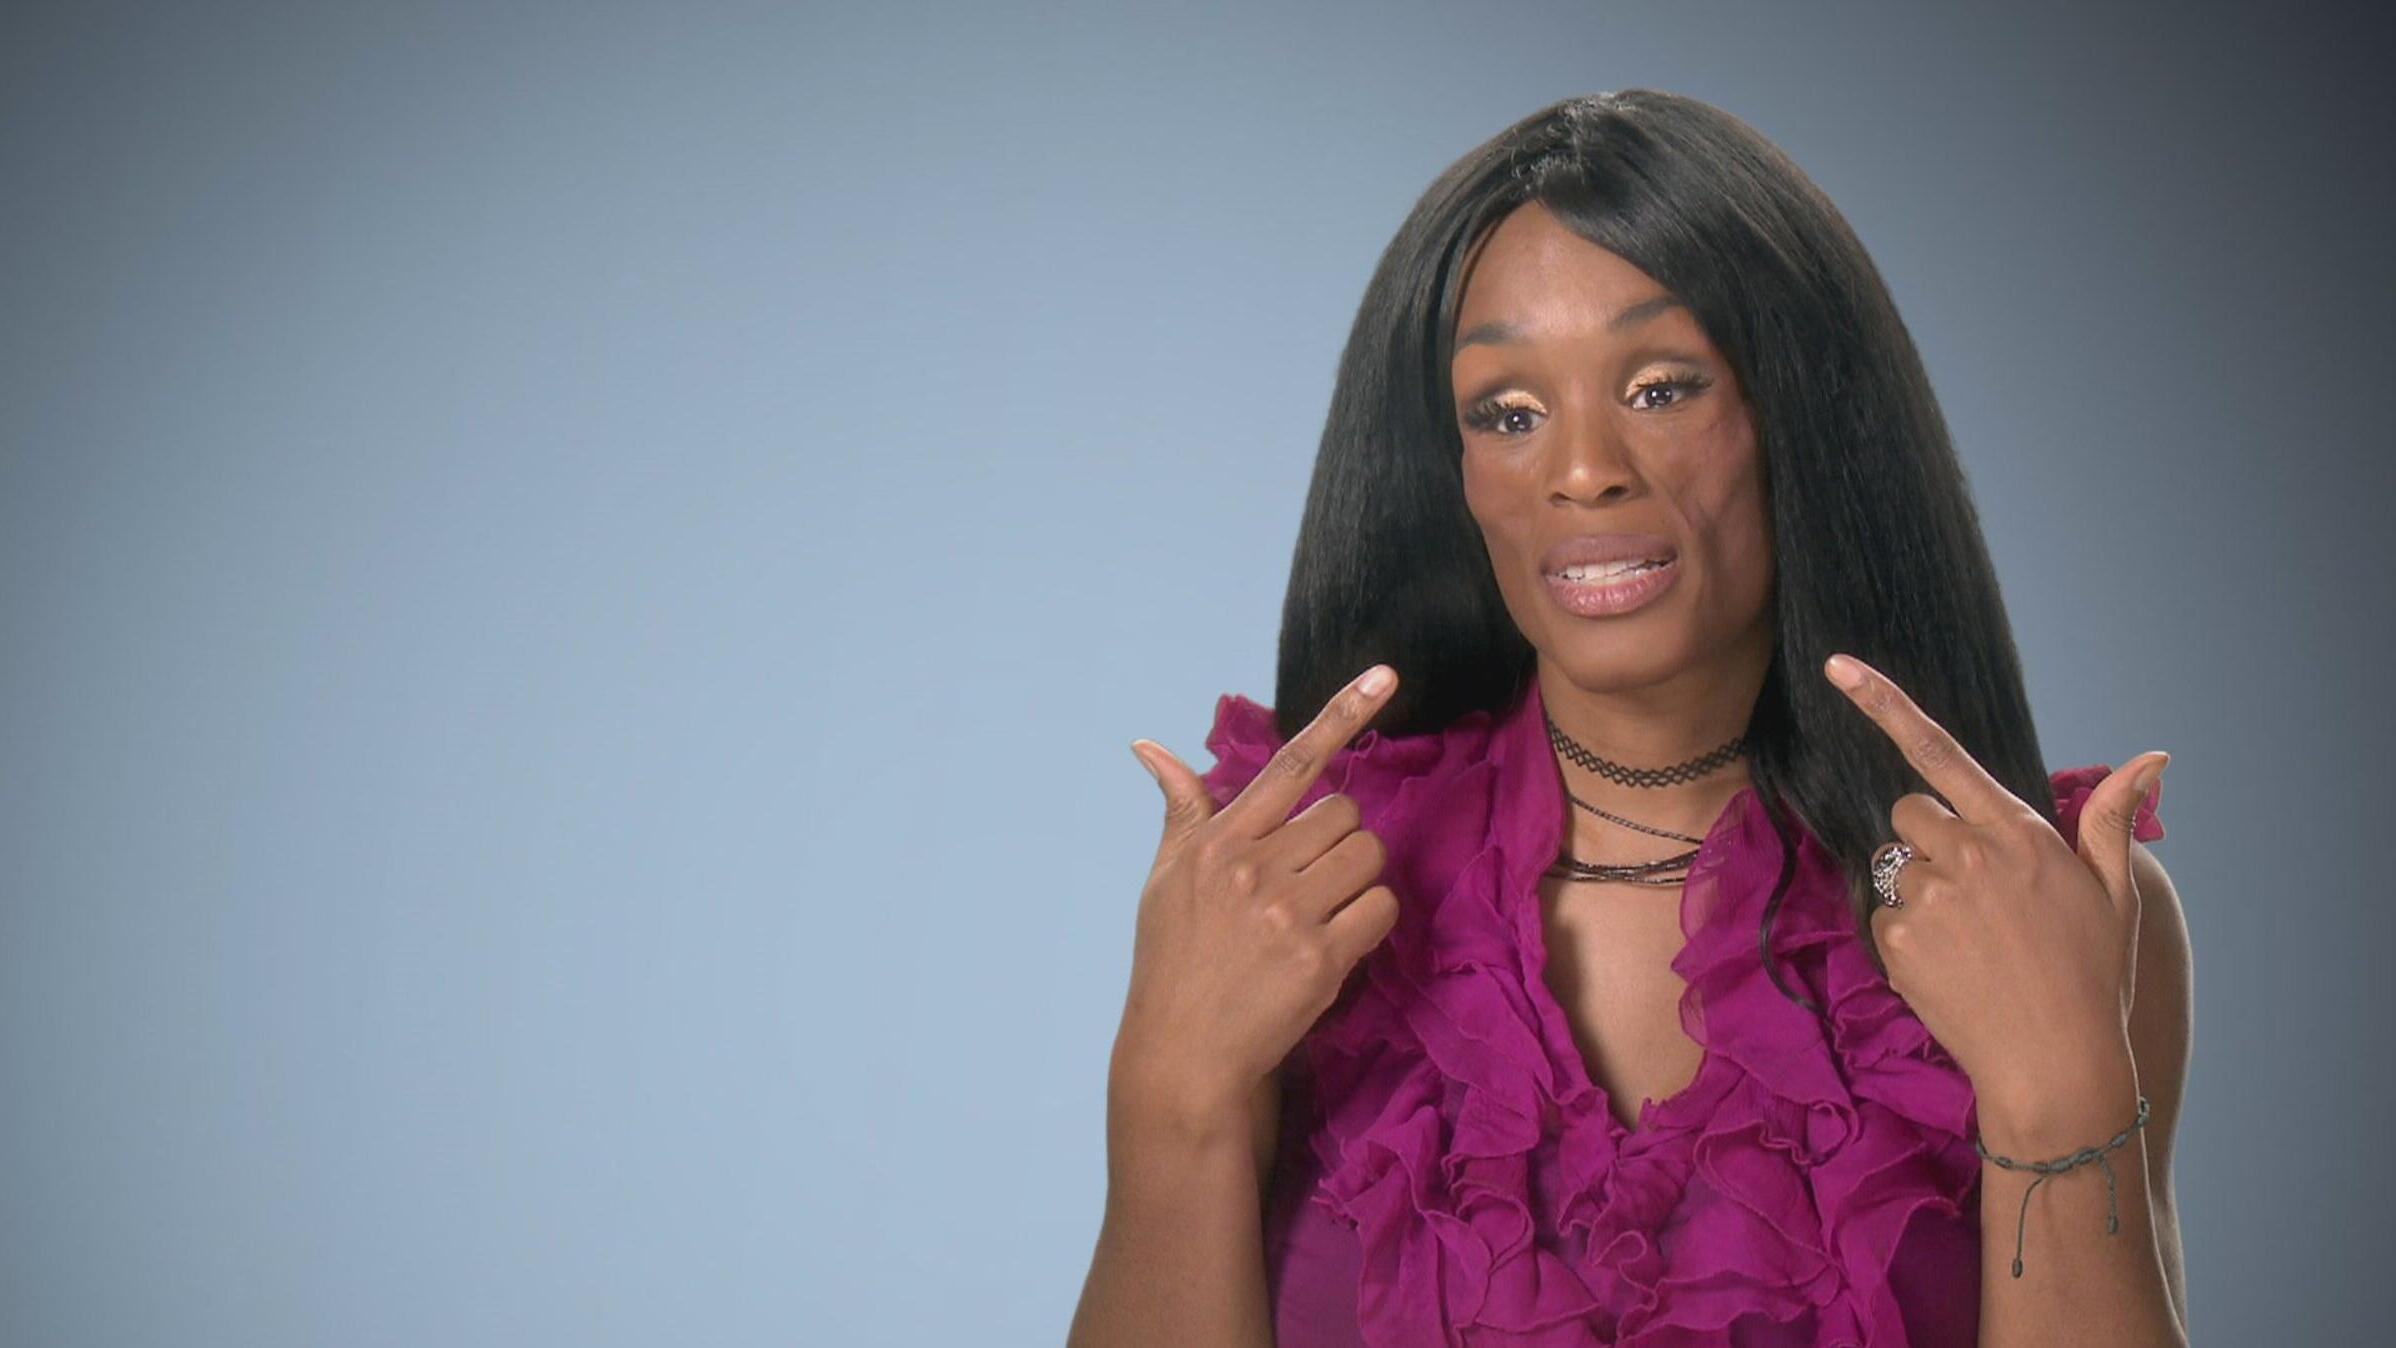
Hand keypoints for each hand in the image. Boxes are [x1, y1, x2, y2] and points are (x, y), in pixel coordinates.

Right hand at [1110, 665, 1404, 1135]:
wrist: (1184, 1054)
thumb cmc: (1173, 962)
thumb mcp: (1164, 880)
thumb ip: (1180, 811)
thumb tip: (1149, 747)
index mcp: (1218, 841)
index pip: (1289, 763)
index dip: (1342, 714)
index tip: (1386, 675)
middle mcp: (1253, 867)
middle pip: (1345, 813)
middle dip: (1340, 842)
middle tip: (1311, 882)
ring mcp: (1288, 912)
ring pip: (1368, 856)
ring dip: (1357, 881)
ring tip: (1320, 914)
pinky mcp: (1320, 958)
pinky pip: (1381, 909)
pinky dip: (1371, 924)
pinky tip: (1336, 945)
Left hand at [1822, 652, 2168, 1111]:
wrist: (2056, 1063)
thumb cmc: (2091, 975)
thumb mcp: (2114, 893)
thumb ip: (2110, 819)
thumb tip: (2152, 757)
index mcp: (2018, 832)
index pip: (1939, 752)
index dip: (1882, 704)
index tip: (1837, 666)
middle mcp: (1967, 855)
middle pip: (1911, 812)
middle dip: (1931, 838)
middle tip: (1976, 891)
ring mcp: (1928, 898)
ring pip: (1899, 867)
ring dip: (1923, 892)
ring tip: (1974, 941)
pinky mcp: (1898, 941)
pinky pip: (1886, 919)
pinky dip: (1909, 940)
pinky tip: (1952, 968)